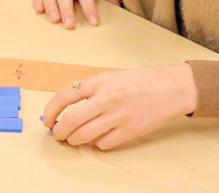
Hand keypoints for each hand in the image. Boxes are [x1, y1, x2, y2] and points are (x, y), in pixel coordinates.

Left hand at [42, 64, 197, 149]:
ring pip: (84, 136)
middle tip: (58, 134)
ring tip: (74, 138)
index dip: (50, 110)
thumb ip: (91, 89)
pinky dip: (97, 143)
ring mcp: (118, 116)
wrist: (171, 87)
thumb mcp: (112, 76)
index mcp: (100, 81)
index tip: (47, 119)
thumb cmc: (142, 81)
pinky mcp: (130, 131)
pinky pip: (103, 143)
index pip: (64, 96)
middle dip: (59, 131)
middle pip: (70, 121)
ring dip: (74, 140)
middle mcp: (106, 98)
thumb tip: (68, 106)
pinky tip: (99, 138)